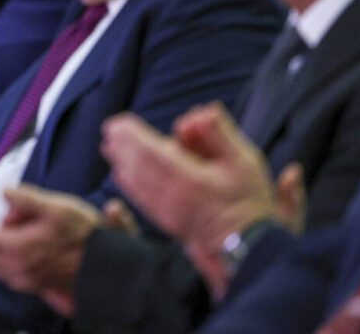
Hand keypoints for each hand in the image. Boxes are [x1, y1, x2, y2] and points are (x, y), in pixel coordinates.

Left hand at [0, 185, 101, 316]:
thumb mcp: (57, 206)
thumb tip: (3, 191)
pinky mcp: (37, 287)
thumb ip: (26, 197)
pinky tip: (14, 253)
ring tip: (1, 236)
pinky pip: (9, 278)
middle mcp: (19, 269)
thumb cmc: (84, 235)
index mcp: (18, 247)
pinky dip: (3, 265)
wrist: (107, 267)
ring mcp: (27, 281)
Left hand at [101, 104, 297, 295]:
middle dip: (122, 146)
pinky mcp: (167, 222)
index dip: (133, 137)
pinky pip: (140, 199)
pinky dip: (128, 183)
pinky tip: (120, 172)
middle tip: (110, 128)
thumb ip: (219, 134)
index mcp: (189, 179)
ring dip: (121, 162)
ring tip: (109, 145)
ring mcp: (167, 212)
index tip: (120, 123)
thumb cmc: (249, 200)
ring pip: (136, 183)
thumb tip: (197, 113)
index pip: (152, 153)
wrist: (250, 247)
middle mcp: (172, 196)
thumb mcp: (245, 160)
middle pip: (138, 166)